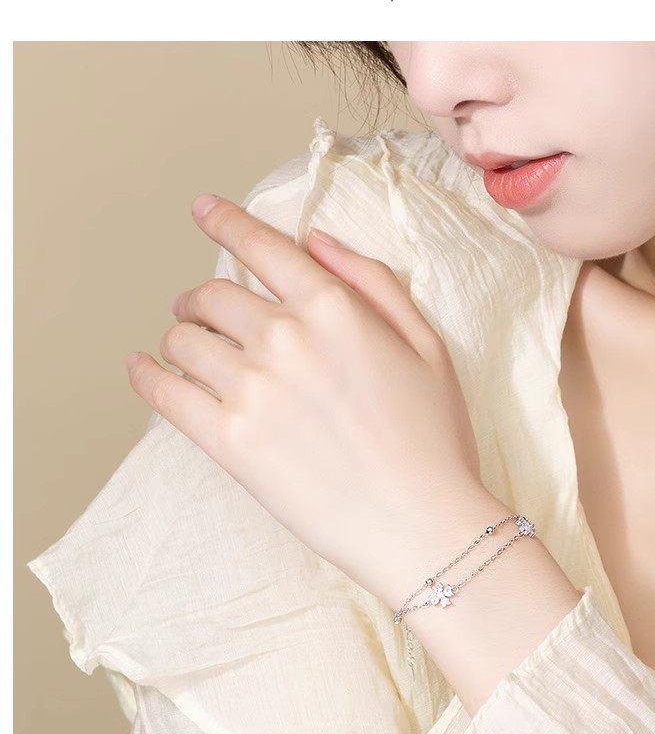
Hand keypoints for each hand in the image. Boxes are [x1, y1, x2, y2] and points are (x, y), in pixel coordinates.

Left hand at [125, 193, 498, 604]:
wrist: (422, 523)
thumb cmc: (433, 438)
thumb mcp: (426, 343)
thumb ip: (371, 281)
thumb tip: (316, 241)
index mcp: (334, 307)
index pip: (261, 246)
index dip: (224, 221)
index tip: (201, 209)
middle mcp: (286, 338)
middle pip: (211, 295)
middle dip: (201, 299)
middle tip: (202, 313)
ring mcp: (252, 390)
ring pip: (183, 341)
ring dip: (181, 338)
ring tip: (191, 352)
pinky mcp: (229, 442)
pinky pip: (163, 394)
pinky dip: (145, 376)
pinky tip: (141, 369)